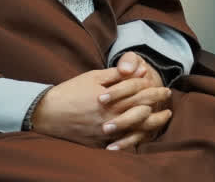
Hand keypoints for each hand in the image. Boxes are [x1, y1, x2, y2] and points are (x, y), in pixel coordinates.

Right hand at [31, 61, 171, 149]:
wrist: (46, 113)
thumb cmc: (70, 91)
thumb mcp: (93, 77)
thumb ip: (117, 74)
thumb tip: (138, 70)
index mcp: (110, 99)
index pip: (139, 92)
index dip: (152, 87)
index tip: (162, 86)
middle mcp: (110, 116)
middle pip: (141, 110)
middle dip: (157, 103)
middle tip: (167, 97)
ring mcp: (105, 132)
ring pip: (136, 129)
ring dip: (153, 122)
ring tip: (163, 117)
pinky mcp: (99, 143)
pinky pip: (122, 144)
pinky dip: (136, 139)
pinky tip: (145, 134)